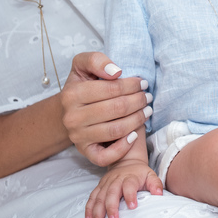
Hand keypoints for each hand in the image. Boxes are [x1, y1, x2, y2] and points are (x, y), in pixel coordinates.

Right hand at [62, 52, 152, 166]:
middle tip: (147, 97)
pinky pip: (105, 156)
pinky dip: (122, 147)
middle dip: (137, 101)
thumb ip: (96, 60)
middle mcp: (72, 117)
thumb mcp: (83, 66)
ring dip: (137, 120)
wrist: (70, 111)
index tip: (143, 83)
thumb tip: (116, 72)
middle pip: (116, 109)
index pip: (111, 89)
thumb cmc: (82, 86)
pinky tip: (134, 135)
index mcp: (71, 94)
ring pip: (115, 130)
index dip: (131, 85)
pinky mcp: (85, 152)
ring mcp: (77, 137)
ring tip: (147, 111)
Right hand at [84, 159, 161, 217]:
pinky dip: (89, 209)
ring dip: (97, 212)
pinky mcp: (99, 187)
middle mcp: (116, 180)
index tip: (133, 207)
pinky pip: (92, 198)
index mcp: (129, 177)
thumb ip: (155, 184)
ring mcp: (105, 184)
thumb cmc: (139, 173)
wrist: (126, 161)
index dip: (130, 195)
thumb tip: (159, 194)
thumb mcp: (150, 175)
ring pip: (99, 197)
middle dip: (111, 207)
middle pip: (111, 193)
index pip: (129, 185)